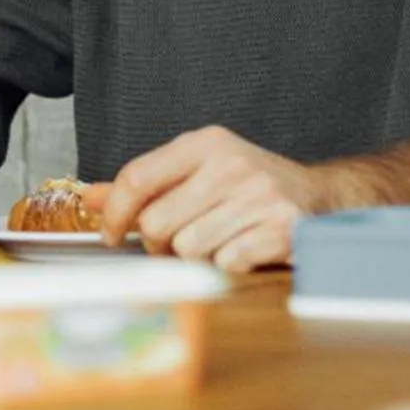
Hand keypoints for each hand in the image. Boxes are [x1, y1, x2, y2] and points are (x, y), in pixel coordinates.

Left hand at [99, 127, 322, 270]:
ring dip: (196, 256)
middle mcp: (232, 165)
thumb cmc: (249, 186)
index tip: (111, 235)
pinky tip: (242, 249)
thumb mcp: (197, 171)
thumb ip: (144, 185)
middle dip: (159, 244)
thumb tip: (88, 197)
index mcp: (206, 144)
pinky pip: (226, 263)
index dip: (114, 214)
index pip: (138, 177)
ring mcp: (260, 196)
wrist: (320, 197)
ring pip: (189, 249)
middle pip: (158, 223)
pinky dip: (228, 265)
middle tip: (176, 242)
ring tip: (215, 242)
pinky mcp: (282, 229)